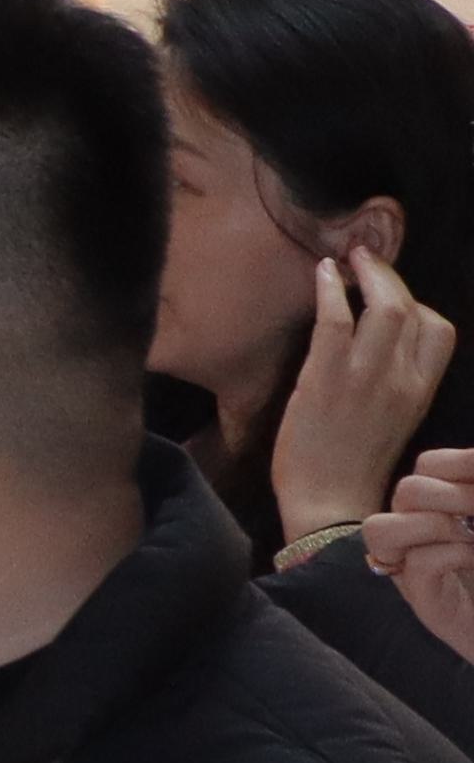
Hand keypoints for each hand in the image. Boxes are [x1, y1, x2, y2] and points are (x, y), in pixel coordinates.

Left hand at [272, 248, 453, 535]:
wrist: (328, 504)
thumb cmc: (352, 463)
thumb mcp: (393, 418)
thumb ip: (395, 381)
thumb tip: (378, 344)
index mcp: (422, 392)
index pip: (440, 331)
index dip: (417, 302)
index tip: (391, 291)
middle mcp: (402, 380)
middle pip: (414, 310)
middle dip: (390, 276)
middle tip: (366, 258)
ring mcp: (366, 378)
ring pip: (384, 308)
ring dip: (366, 273)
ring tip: (347, 258)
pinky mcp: (326, 379)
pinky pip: (336, 319)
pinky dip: (330, 288)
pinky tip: (322, 273)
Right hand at [370, 444, 473, 667]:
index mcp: (437, 510)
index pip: (429, 466)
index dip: (462, 461)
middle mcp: (415, 536)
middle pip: (407, 490)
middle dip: (456, 494)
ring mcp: (411, 570)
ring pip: (384, 528)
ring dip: (438, 524)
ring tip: (472, 535)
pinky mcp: (423, 601)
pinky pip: (418, 563)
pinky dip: (453, 554)